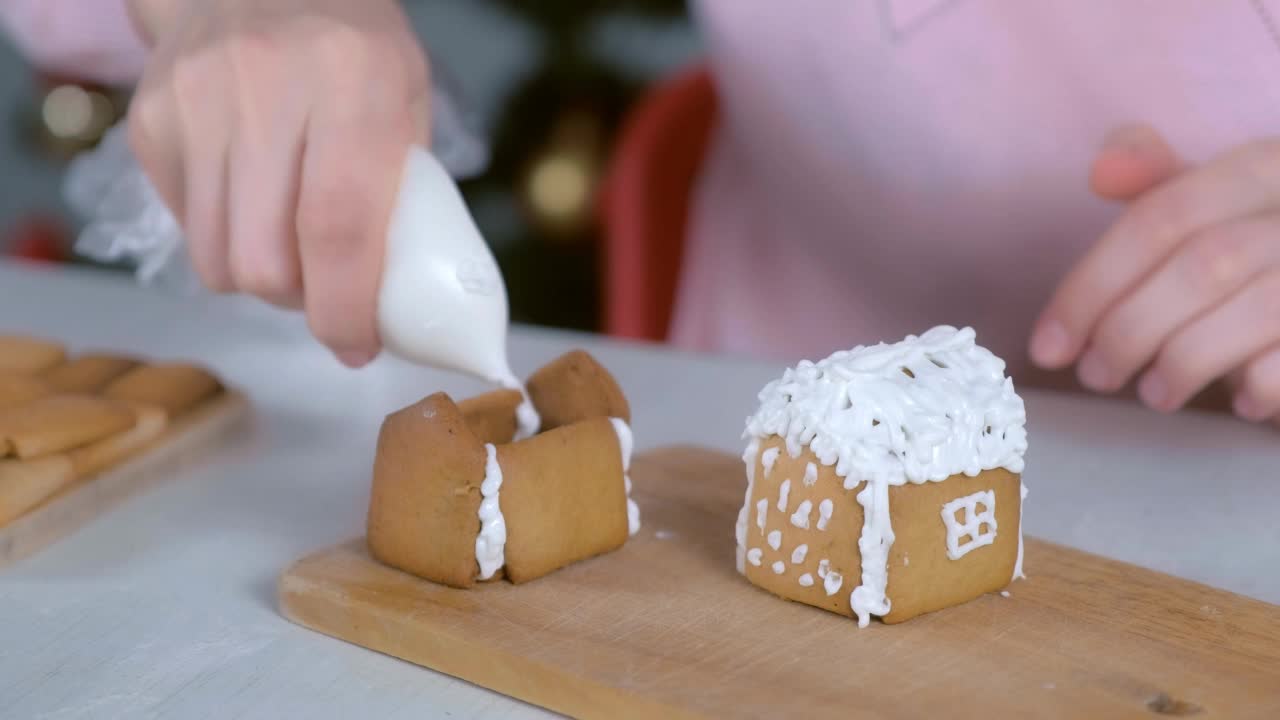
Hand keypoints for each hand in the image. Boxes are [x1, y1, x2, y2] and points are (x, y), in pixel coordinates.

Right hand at [126, 0, 429, 366]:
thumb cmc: (354, 49)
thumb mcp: (407, 102)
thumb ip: (403, 194)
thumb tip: (391, 303)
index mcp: (352, 85)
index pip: (337, 227)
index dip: (345, 308)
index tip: (357, 346)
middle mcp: (264, 90)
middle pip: (263, 260)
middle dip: (298, 302)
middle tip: (326, 291)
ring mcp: (194, 102)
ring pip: (213, 258)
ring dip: (256, 278)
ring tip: (287, 248)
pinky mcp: (149, 119)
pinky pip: (182, 225)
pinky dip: (219, 238)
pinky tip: (248, 200)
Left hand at [1030, 125, 1279, 423]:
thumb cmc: (1263, 253)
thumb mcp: (1216, 204)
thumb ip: (1158, 185)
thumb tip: (1102, 171)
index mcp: (1263, 166)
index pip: (1160, 219)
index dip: (1092, 286)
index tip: (1048, 345)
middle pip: (1204, 264)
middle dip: (1131, 330)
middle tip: (1096, 376)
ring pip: (1256, 309)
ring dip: (1185, 362)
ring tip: (1154, 393)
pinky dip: (1259, 384)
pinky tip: (1238, 401)